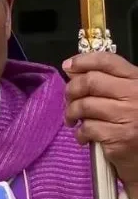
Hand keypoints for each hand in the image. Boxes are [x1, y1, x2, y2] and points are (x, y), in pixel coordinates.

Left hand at [63, 52, 137, 198]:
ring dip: (71, 113)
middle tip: (69, 100)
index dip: (83, 61)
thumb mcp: (128, 97)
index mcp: (137, 80)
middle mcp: (135, 95)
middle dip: (71, 90)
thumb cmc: (135, 123)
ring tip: (73, 120)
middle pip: (90, 81)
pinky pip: (88, 128)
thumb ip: (107, 82)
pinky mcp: (121, 137)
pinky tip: (84, 136)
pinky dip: (80, 133)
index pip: (107, 61)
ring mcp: (129, 116)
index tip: (68, 66)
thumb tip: (71, 69)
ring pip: (85, 105)